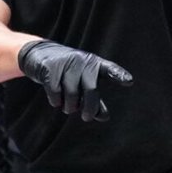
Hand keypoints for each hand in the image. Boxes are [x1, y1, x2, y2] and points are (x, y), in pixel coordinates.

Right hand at [16, 40, 133, 121]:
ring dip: (70, 106)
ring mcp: (67, 63)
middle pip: (91, 89)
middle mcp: (83, 61)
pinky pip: (55, 92)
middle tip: (87, 118)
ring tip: (68, 107)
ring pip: (72, 93)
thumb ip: (94, 100)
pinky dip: (56, 101)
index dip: (119, 75)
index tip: (129, 81)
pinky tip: (56, 100)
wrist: (41, 55)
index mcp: (95, 64)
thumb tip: (104, 117)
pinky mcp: (51, 67)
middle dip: (90, 107)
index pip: (110, 69)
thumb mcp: (83, 82)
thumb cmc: (69, 73)